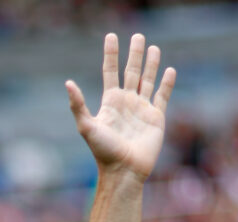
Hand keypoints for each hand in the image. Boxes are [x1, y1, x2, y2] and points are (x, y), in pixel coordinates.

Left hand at [66, 33, 175, 180]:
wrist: (124, 170)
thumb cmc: (103, 151)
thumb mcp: (86, 126)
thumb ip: (78, 105)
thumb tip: (67, 83)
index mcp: (110, 102)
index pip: (110, 71)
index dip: (110, 54)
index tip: (111, 36)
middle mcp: (126, 102)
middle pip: (131, 72)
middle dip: (134, 54)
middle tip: (138, 35)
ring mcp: (142, 109)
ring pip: (148, 81)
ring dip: (151, 64)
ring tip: (153, 48)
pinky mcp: (156, 118)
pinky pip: (162, 97)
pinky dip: (166, 83)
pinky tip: (169, 70)